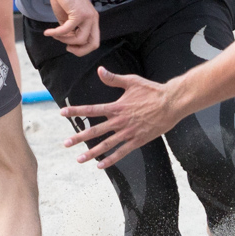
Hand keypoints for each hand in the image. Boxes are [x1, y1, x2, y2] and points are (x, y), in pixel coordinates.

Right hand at [45, 0, 99, 55]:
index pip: (94, 41)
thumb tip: (66, 40)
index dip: (83, 49)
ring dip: (64, 40)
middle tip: (66, 47)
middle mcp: (93, 19)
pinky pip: (67, 30)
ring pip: (80, 39)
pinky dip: (56, 33)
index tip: (69, 46)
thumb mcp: (67, 17)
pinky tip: (48, 32)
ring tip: (53, 34)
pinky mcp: (79, 13)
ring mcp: (88, 16)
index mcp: (92, 20)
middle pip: (93, 44)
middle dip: (79, 51)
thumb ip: (69, 29)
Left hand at [61, 67, 185, 167]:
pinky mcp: (138, 140)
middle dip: (79, 137)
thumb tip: (100, 70)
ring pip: (106, 145)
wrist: (171, 103)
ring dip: (91, 153)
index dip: (76, 111)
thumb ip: (114, 78)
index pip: (91, 109)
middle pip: (95, 131)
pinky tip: (101, 166)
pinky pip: (122, 152)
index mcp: (117, 107)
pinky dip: (111, 160)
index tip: (62, 113)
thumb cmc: (152, 91)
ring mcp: (128, 132)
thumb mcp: (132, 81)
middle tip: (65, 143)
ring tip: (79, 159)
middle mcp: (119, 121)